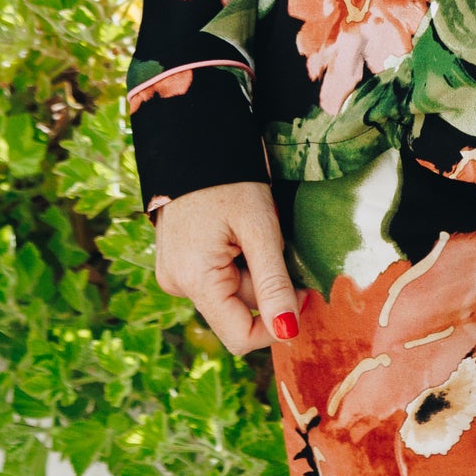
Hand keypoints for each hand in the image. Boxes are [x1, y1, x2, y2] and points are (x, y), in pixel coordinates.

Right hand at [153, 179, 299, 355]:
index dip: (278, 323)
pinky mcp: (176, 263)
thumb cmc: (230, 178)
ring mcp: (173, 274)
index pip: (240, 337)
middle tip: (276, 241)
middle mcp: (176, 285)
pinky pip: (215, 277)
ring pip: (229, 293)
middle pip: (237, 309)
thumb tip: (288, 333)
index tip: (301, 291)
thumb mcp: (260, 229)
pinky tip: (234, 231)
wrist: (194, 139)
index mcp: (194, 279)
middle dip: (265, 282)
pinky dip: (234, 261)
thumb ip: (273, 283)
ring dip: (250, 268)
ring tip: (250, 229)